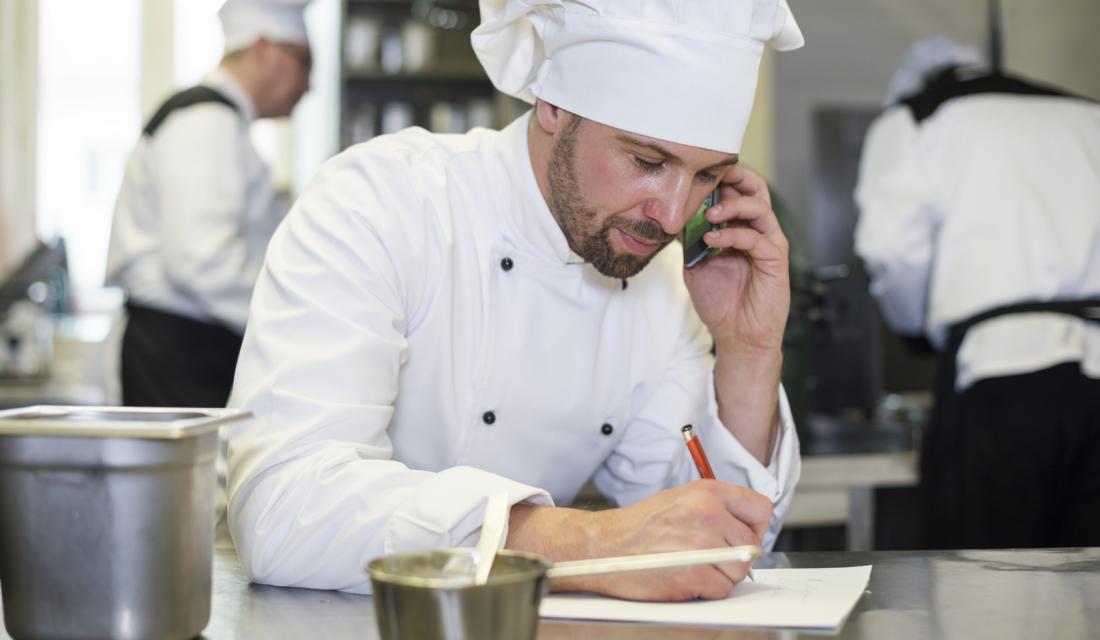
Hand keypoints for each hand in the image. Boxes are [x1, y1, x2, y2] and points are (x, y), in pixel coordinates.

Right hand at [515, 481, 771, 600]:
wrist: (602, 546)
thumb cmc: (636, 526)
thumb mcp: (679, 499)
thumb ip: (715, 508)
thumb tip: (744, 527)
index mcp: (708, 492)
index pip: (760, 509)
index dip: (753, 527)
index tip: (740, 536)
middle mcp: (709, 514)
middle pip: (751, 546)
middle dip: (734, 557)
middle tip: (707, 557)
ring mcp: (702, 545)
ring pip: (740, 572)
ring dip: (720, 576)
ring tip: (692, 566)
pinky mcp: (694, 574)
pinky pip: (722, 590)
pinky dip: (706, 591)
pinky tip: (684, 578)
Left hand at [682, 164, 789, 352]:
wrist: (737, 336)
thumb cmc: (720, 302)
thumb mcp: (695, 265)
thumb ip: (689, 240)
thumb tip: (672, 216)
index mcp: (742, 229)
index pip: (738, 192)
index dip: (722, 180)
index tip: (697, 175)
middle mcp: (759, 232)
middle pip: (757, 190)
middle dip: (736, 178)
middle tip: (712, 179)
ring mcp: (769, 245)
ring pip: (760, 209)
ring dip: (733, 206)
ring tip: (709, 214)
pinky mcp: (775, 262)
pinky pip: (758, 239)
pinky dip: (734, 235)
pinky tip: (713, 240)